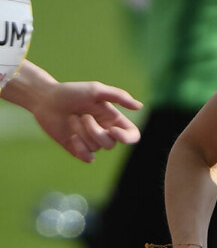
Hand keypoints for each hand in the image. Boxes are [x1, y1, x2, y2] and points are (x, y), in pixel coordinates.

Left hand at [23, 62, 142, 161]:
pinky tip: (71, 137)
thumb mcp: (97, 90)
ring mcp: (90, 141)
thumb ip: (119, 96)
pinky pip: (87, 157)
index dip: (127, 137)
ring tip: (71, 118)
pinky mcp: (77, 148)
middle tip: (83, 115)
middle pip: (111, 143)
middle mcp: (105, 131)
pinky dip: (80, 149)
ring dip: (82, 133)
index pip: (132, 135)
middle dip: (95, 131)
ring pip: (96, 148)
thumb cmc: (72, 92)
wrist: (46, 100)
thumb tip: (140, 106)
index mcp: (113, 118)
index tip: (112, 130)